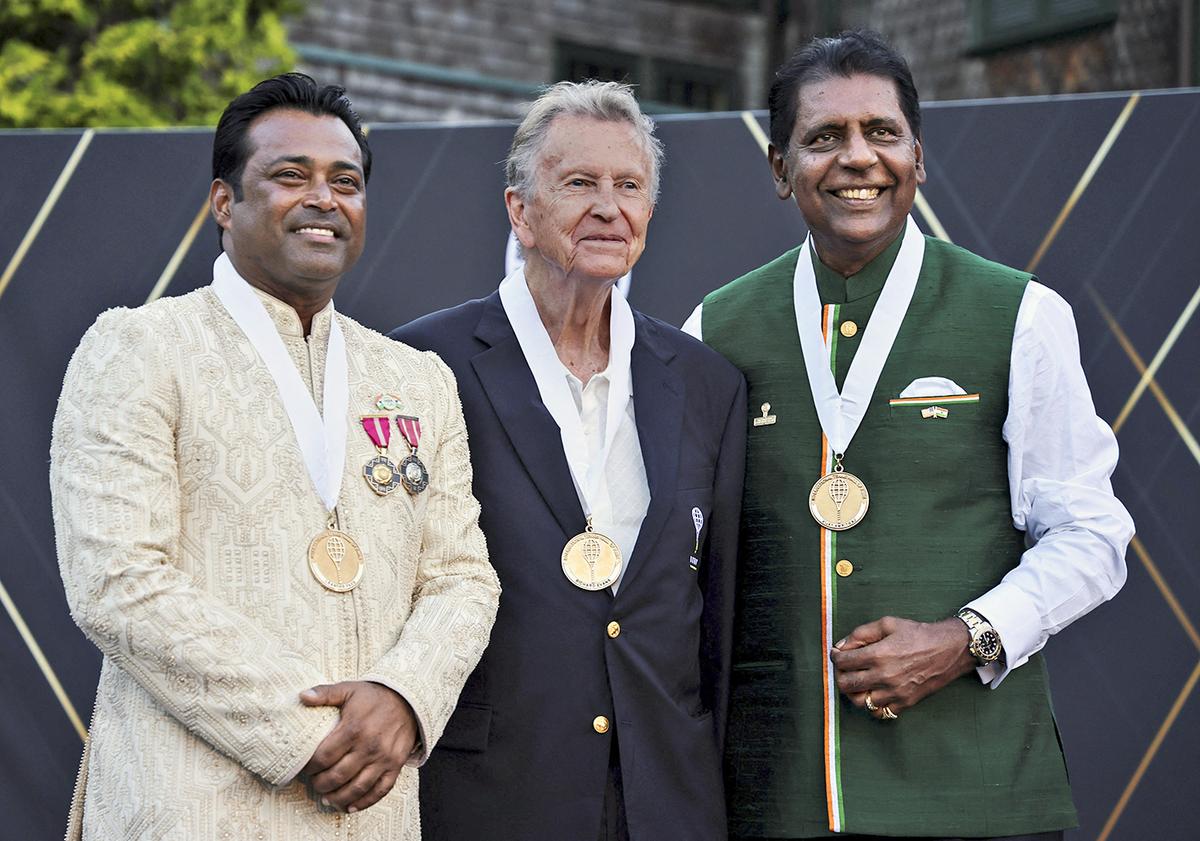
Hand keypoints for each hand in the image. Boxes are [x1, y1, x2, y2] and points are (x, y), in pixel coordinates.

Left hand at [300, 681, 417, 811]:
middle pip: (338, 776)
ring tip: (327, 798)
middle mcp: (369, 746)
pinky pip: (380, 790)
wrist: (409, 700)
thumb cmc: (375, 696)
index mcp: (354, 728)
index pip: (325, 756)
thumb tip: (302, 696)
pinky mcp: (396, 765)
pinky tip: (351, 806)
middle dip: (321, 784)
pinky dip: (365, 802)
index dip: (311, 767)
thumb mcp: (349, 689)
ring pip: (357, 788)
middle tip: (315, 783)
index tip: (306, 768)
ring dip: (338, 797)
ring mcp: (384, 758)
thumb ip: (325, 693)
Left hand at [829, 616, 974, 718]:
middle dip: (840, 675)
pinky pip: (879, 712)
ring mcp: (895, 692)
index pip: (844, 662)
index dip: (835, 657)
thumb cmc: (918, 634)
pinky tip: (873, 693)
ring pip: (860, 702)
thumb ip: (861, 633)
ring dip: (854, 692)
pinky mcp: (905, 703)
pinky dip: (871, 705)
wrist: (949, 649)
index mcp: (879, 655)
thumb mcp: (888, 623)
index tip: (837, 654)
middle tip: (844, 668)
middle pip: (847, 684)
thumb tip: (841, 646)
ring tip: (857, 681)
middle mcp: (885, 676)